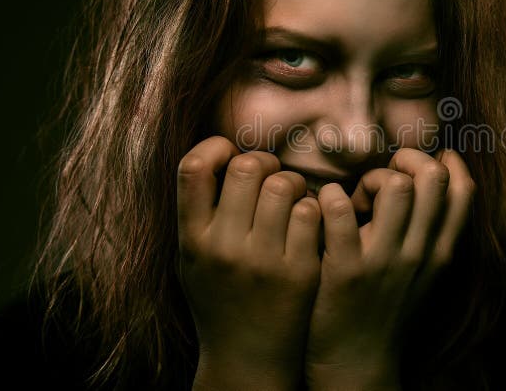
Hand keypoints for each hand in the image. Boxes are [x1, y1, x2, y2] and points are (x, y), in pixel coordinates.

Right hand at [176, 136, 321, 389]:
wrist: (247, 358)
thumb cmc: (220, 300)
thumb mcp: (192, 260)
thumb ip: (199, 213)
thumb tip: (220, 157)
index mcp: (192, 240)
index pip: (193, 168)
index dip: (215, 148)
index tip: (229, 154)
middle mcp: (224, 248)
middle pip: (247, 168)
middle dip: (264, 162)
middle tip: (271, 175)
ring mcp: (263, 260)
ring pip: (284, 185)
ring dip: (293, 182)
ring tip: (293, 196)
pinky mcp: (299, 270)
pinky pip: (311, 213)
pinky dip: (313, 209)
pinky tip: (307, 221)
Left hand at [305, 148, 475, 389]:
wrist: (357, 362)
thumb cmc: (386, 308)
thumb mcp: (424, 274)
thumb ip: (430, 234)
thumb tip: (431, 181)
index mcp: (441, 253)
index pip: (463, 190)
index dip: (444, 163)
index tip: (418, 165)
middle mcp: (419, 254)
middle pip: (433, 178)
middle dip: (408, 160)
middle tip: (384, 175)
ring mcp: (384, 261)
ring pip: (395, 186)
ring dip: (371, 179)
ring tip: (357, 199)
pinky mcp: (346, 269)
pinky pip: (340, 208)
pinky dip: (330, 195)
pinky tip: (325, 206)